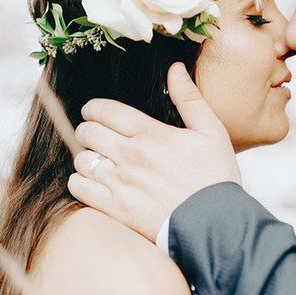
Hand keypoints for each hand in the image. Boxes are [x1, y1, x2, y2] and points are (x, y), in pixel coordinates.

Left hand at [68, 62, 240, 240]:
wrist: (216, 225)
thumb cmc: (216, 178)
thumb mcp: (212, 132)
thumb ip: (190, 99)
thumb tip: (175, 69)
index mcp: (152, 133)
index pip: (105, 110)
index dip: (94, 108)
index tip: (95, 112)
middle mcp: (132, 156)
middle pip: (87, 132)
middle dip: (88, 130)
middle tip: (95, 136)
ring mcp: (121, 183)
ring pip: (81, 159)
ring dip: (86, 158)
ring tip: (98, 161)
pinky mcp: (116, 209)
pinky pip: (79, 188)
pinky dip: (80, 182)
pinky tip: (94, 182)